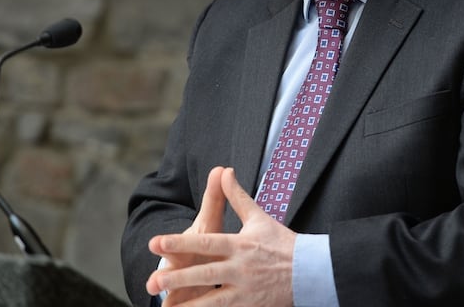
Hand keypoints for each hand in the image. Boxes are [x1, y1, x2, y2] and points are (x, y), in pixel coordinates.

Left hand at [147, 167, 296, 306]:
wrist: (310, 270)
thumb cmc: (281, 242)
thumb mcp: (258, 218)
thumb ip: (236, 197)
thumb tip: (223, 170)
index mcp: (240, 244)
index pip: (206, 242)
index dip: (181, 242)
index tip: (157, 242)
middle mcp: (241, 268)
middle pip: (206, 273)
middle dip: (179, 277)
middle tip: (153, 280)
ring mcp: (246, 290)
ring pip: (213, 301)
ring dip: (189, 305)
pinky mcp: (250, 306)